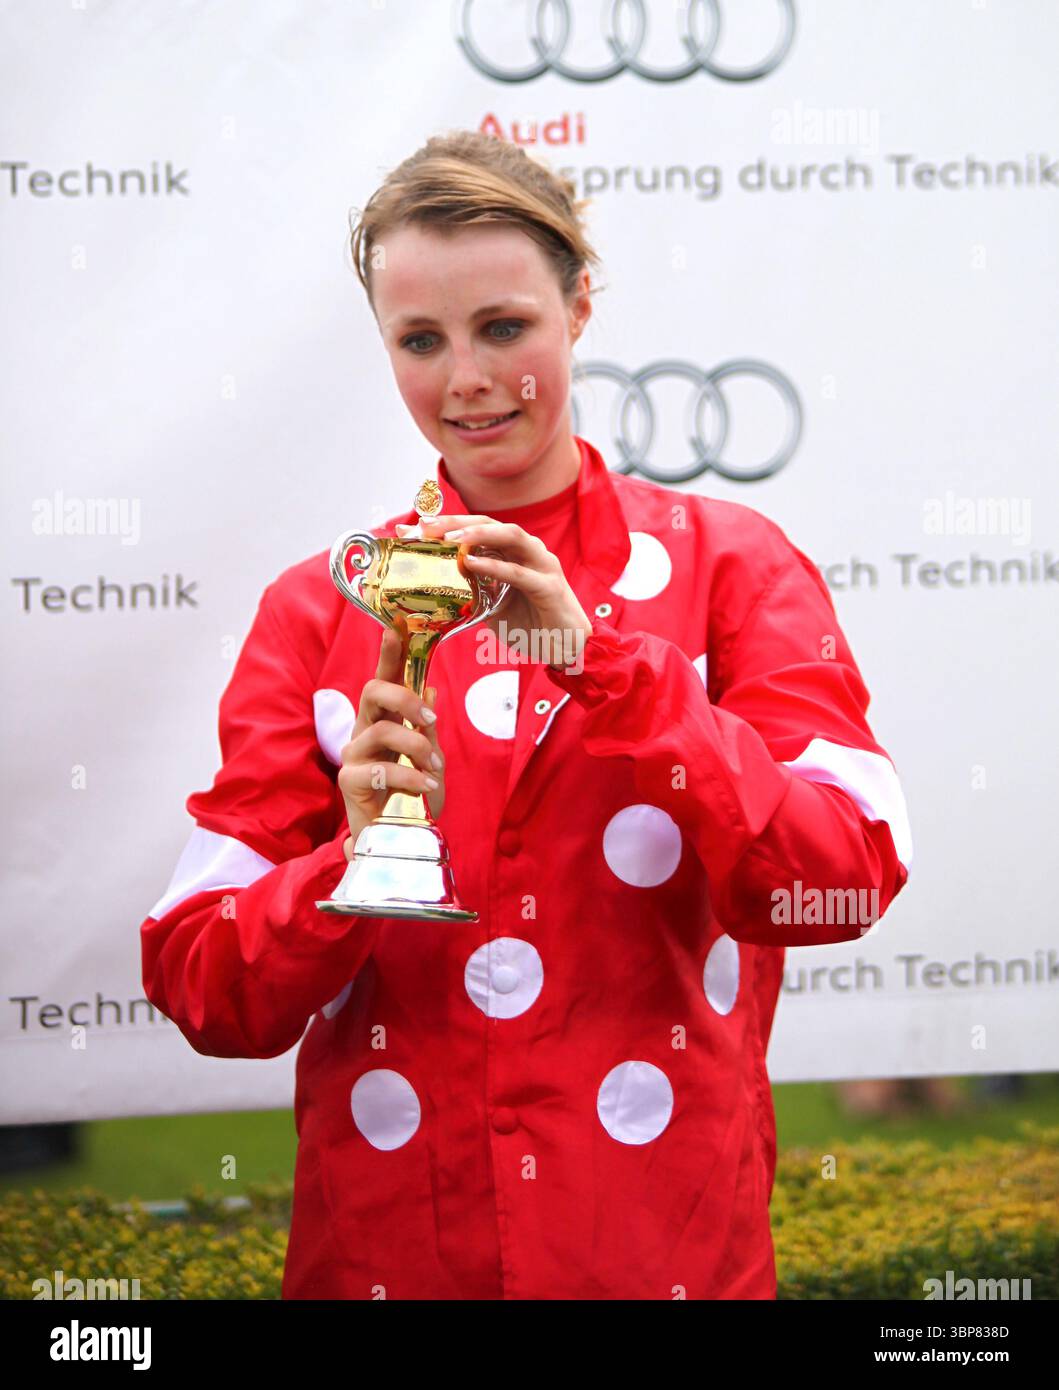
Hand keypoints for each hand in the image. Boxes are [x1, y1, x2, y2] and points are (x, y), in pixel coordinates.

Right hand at [338, 628, 445, 856]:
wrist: (400, 840)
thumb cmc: (411, 798)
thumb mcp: (429, 758)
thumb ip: (426, 727)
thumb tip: (431, 689)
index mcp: (384, 720)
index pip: (385, 679)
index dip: (390, 653)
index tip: (397, 625)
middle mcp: (363, 731)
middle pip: (372, 692)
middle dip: (403, 697)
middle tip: (431, 717)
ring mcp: (354, 755)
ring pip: (380, 730)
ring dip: (414, 745)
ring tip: (434, 767)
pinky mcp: (349, 781)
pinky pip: (381, 769)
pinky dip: (409, 775)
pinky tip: (427, 785)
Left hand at [399, 513, 592, 668]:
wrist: (565, 649)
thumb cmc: (530, 624)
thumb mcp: (491, 605)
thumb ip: (470, 590)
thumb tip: (434, 585)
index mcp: (513, 551)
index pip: (477, 528)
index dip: (445, 525)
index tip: (412, 529)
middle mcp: (528, 550)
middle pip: (490, 523)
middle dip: (456, 522)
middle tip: (426, 526)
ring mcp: (542, 564)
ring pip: (510, 536)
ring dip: (477, 534)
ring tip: (449, 538)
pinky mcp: (550, 586)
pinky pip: (519, 572)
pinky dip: (495, 566)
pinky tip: (472, 563)